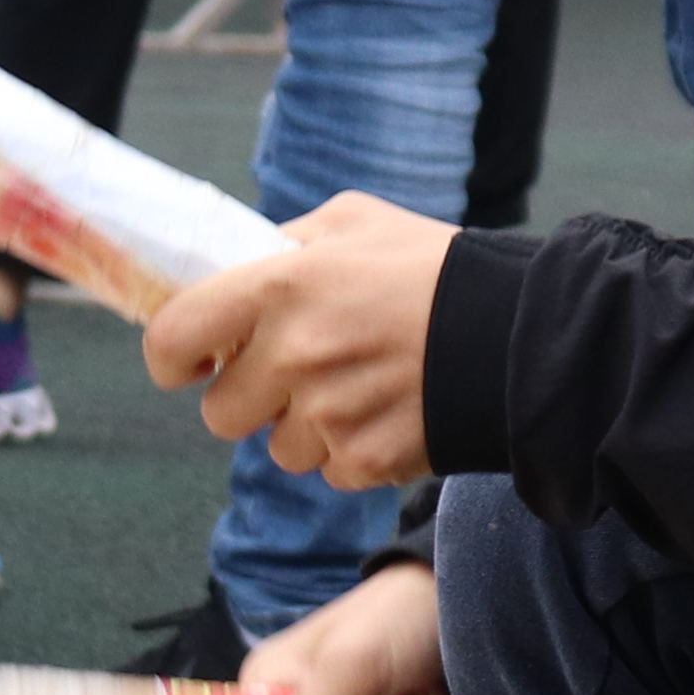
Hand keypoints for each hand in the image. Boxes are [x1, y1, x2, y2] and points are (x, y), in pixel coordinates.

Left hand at [143, 193, 449, 487]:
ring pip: (277, 448)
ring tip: (358, 387)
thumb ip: (285, 245)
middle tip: (293, 373)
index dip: (172, 358)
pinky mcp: (365, 460)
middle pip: (220, 412)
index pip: (172, 339)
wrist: (521, 332)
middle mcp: (294, 355)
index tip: (192, 360)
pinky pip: (328, 470)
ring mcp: (328, 415)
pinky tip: (389, 411)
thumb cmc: (433, 269)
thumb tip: (236, 268)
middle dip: (248, 398)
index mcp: (279, 287)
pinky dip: (351, 450)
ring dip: (305, 427)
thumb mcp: (354, 224)